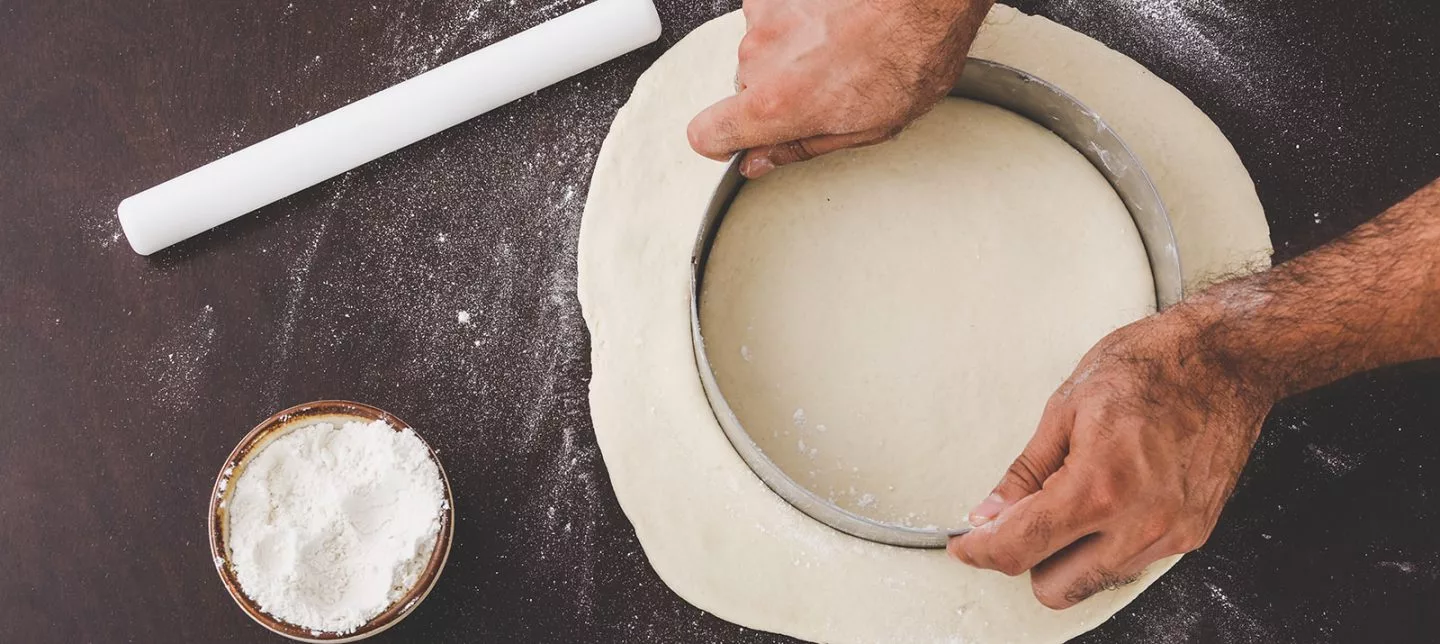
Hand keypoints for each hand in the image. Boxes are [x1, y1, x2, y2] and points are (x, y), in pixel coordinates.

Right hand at [687, 0, 993, 177]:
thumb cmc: (911, 52)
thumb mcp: (868, 127)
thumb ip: (802, 147)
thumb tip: (762, 161)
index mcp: (775, 105)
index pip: (706, 134)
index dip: (722, 141)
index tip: (743, 140)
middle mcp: (759, 58)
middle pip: (745, 88)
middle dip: (778, 90)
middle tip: (829, 83)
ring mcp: (765, 16)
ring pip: (764, 47)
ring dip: (793, 50)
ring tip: (842, 45)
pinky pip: (775, 12)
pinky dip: (800, 17)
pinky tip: (837, 19)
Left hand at [948, 304, 1272, 608]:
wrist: (1225, 359)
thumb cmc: (1151, 367)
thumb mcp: (1064, 409)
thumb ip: (1024, 474)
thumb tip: (990, 514)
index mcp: (1100, 488)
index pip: (1020, 549)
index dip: (979, 550)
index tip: (966, 544)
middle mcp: (1140, 524)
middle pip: (1053, 587)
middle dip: (1027, 557)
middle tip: (1019, 517)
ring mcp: (1172, 536)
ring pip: (1094, 582)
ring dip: (1069, 555)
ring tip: (1071, 499)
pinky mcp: (1193, 536)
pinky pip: (1131, 564)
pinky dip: (1106, 545)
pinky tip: (1107, 502)